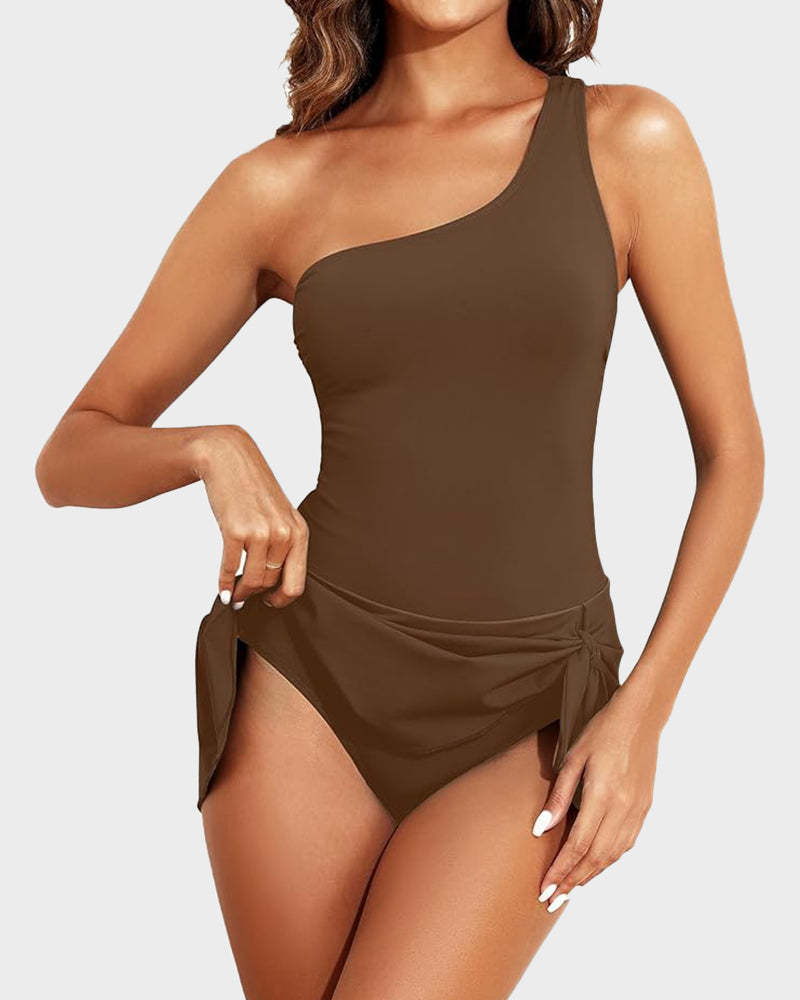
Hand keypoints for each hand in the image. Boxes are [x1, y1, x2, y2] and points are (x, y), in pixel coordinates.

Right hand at [192, 425, 308, 609]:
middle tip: (244, 596)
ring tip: (233, 593)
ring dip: (240, 592)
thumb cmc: (254, 489)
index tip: (269, 602)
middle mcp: (284, 534)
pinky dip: (223, 584)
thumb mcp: (280, 515)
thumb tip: (270, 584)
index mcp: (299, 532)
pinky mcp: (236, 530)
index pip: (297, 583)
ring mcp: (261, 533)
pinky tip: (221, 590)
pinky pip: (230, 569)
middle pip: (270, 583)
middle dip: (256, 594)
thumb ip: (282, 545)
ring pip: (252, 580)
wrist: (230, 459)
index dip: (281, 600)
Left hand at [532, 681, 659, 912]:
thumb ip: (558, 796)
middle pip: (596, 857)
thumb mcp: (573, 757)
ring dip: (590, 875)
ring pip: (612, 855)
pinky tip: (594, 865)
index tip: (544, 889)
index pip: (578, 845)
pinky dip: (608, 860)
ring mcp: (637, 810)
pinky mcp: (644, 808)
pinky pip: (625, 843)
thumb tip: (540, 829)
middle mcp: (623, 808)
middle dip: (572, 882)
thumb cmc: (602, 731)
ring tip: (569, 889)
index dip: (561, 870)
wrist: (641, 717)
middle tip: (551, 899)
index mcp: (602, 795)